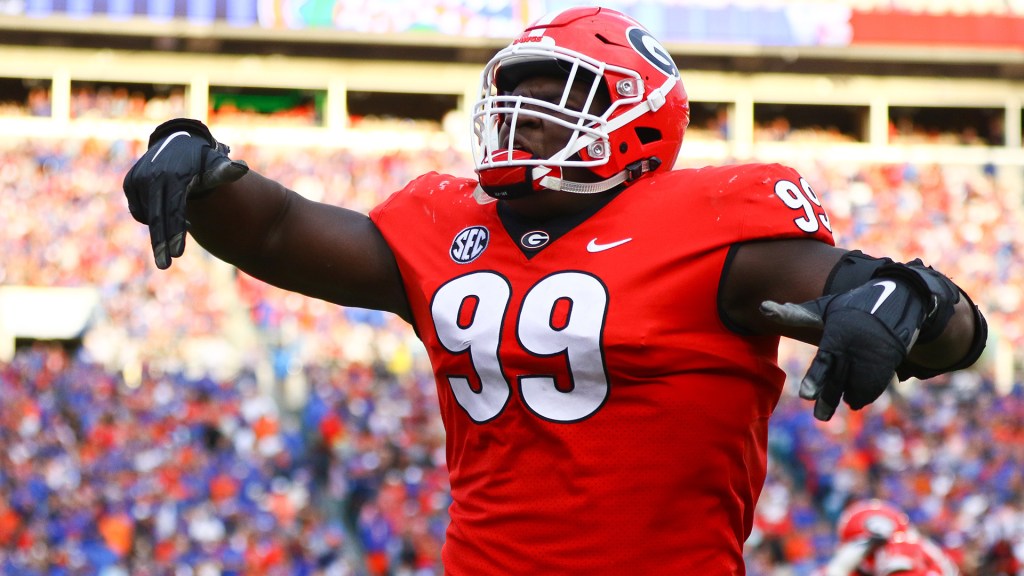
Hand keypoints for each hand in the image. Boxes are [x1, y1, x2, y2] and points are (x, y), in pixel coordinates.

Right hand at [123, 118, 247, 268]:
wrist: (176, 140)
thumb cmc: (202, 158)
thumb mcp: (214, 162)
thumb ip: (224, 171)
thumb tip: (241, 169)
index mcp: (174, 176)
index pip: (173, 210)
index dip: (174, 232)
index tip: (177, 254)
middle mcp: (152, 177)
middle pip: (157, 217)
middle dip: (161, 243)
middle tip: (164, 265)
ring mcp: (138, 179)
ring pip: (148, 215)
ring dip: (160, 229)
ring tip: (175, 235)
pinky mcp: (130, 182)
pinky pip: (139, 209)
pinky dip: (150, 216)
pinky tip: (165, 215)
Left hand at [760, 277, 926, 420]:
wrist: (897, 306)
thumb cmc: (849, 309)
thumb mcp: (823, 308)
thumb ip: (794, 314)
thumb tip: (763, 307)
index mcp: (838, 336)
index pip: (824, 362)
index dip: (815, 379)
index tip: (805, 395)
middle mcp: (855, 351)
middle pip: (837, 381)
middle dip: (827, 399)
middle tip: (819, 417)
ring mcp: (872, 363)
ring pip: (852, 390)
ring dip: (839, 396)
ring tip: (827, 400)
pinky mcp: (885, 372)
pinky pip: (867, 392)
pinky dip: (857, 394)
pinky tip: (850, 387)